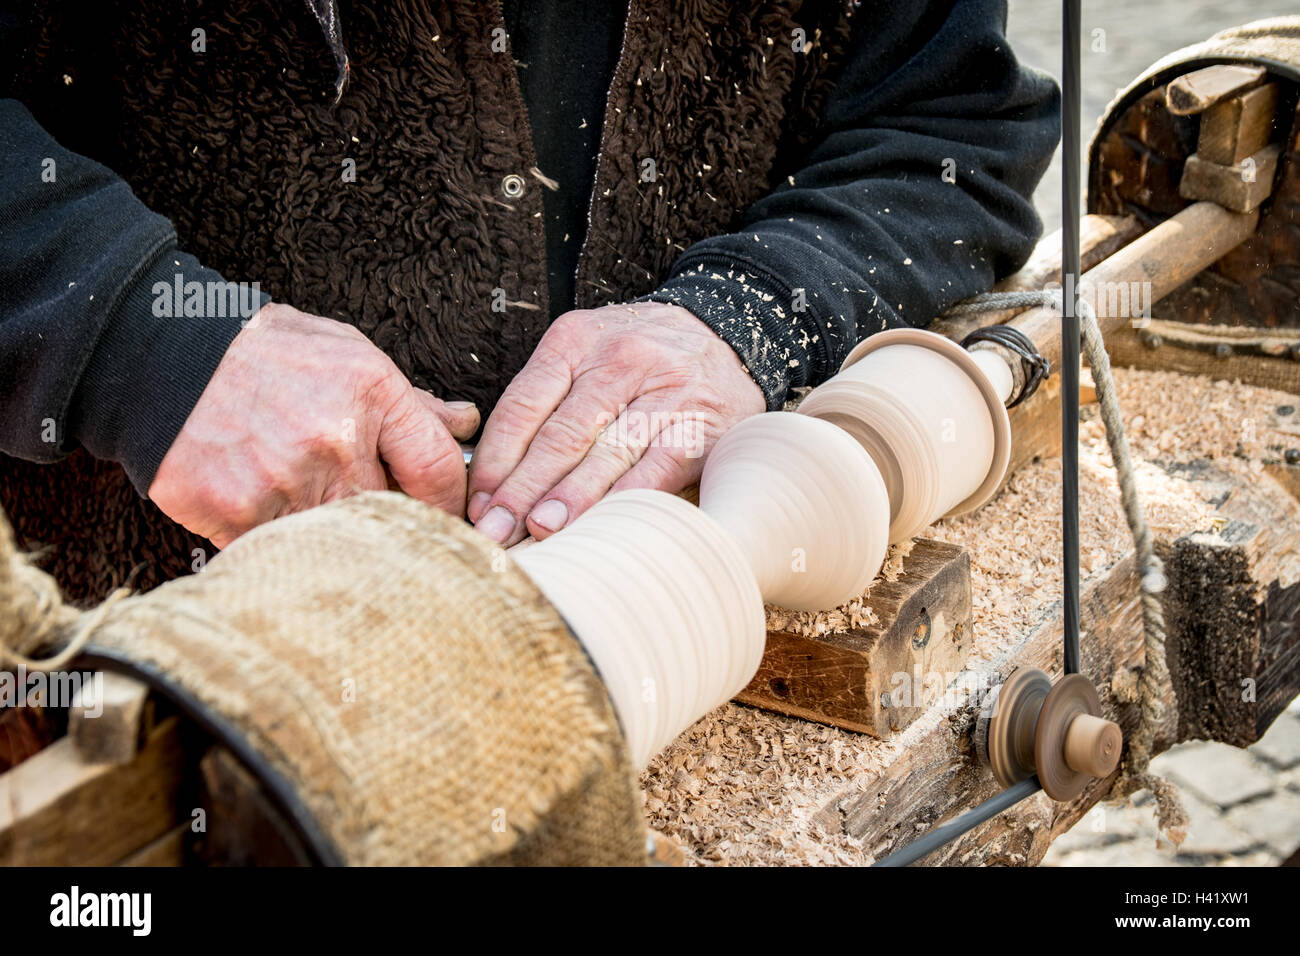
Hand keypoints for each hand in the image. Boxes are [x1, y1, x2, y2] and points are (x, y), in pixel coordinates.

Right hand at [149, 302, 477, 547]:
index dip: (450, 501)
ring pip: (339, 538)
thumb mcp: (343, 353)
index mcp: (369, 392)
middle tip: (366, 509)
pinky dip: (278, 540)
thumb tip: (464, 423)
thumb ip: (408, 398)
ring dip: (331, 532)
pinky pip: (280, 550)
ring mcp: (286, 480)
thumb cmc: (258, 353)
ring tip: (304, 499)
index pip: (439, 468)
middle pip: (393, 513)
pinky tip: (262, 504)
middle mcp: (334, 439)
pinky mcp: (238, 513)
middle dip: (389, 518)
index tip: (445, 514)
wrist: (156, 358)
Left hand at [467, 301, 764, 545]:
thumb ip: (546, 400)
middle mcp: (618, 361)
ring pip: (606, 452)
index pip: (523, 406)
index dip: (497, 459)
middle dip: (522, 489)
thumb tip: (496, 476)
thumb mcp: (586, 351)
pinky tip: (601, 525)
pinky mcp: (699, 425)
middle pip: (560, 435)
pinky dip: (625, 499)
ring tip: (539, 531)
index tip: (478, 503)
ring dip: (569, 498)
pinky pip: (656, 468)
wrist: (726, 332)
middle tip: (496, 530)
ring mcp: (663, 392)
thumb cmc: (640, 356)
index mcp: (575, 341)